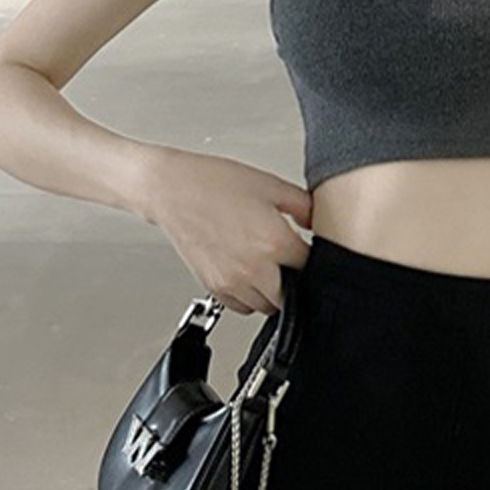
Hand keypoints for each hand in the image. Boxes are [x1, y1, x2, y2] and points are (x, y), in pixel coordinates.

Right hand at [139, 147, 312, 314]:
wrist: (171, 190)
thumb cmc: (214, 183)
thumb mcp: (270, 185)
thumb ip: (304, 206)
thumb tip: (318, 224)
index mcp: (273, 242)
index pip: (310, 267)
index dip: (313, 259)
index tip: (308, 251)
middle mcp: (253, 268)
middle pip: (291, 296)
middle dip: (295, 281)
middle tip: (289, 262)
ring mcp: (232, 281)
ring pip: (267, 306)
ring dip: (273, 292)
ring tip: (268, 266)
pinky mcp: (214, 287)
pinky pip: (242, 307)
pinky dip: (250, 296)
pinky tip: (249, 273)